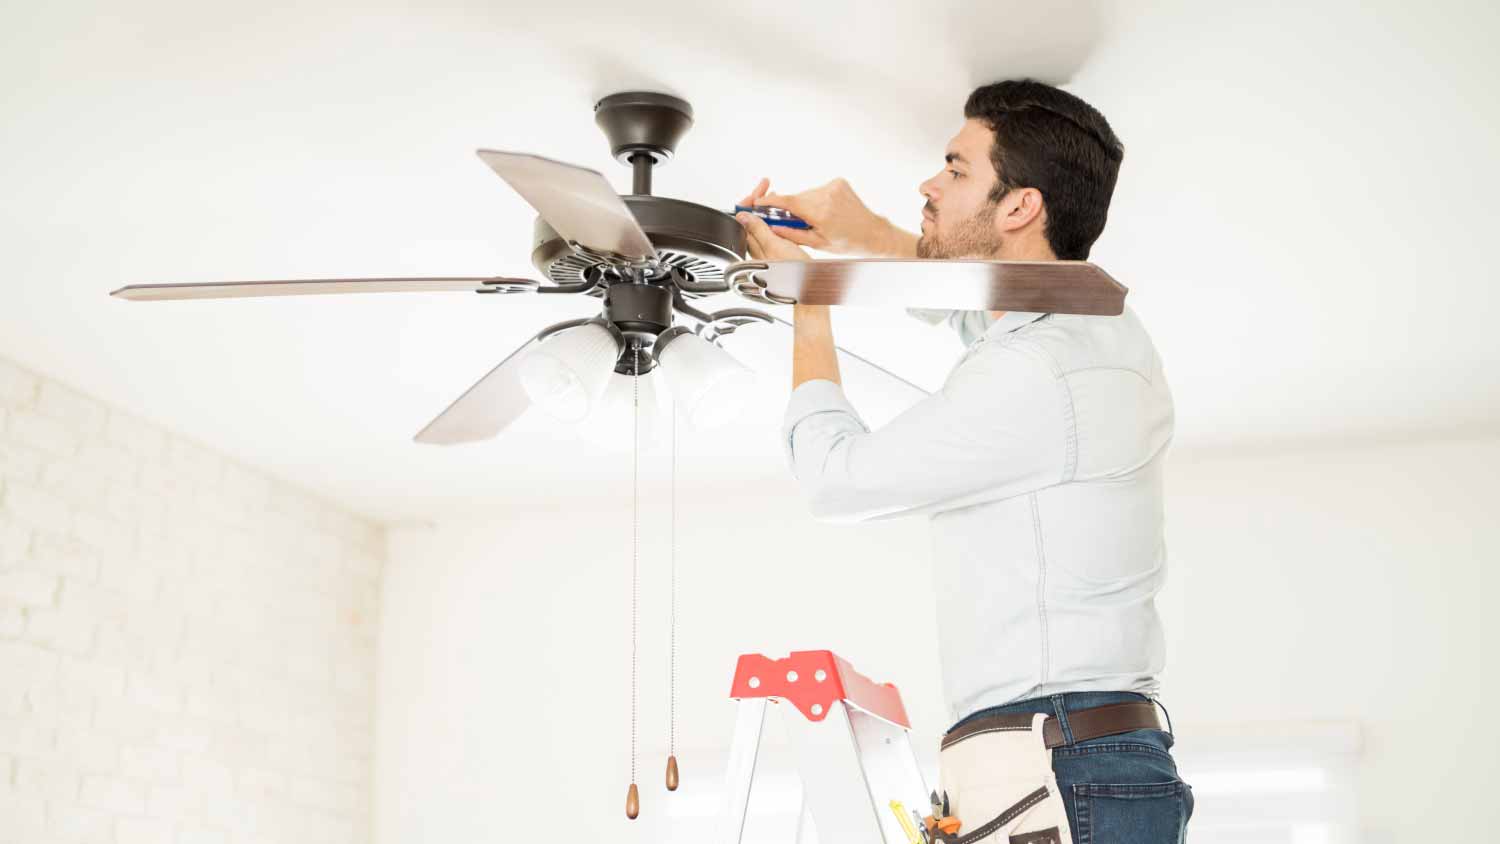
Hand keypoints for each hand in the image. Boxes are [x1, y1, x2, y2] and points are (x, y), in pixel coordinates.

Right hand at [738, 177, 896, 254]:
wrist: (872, 233)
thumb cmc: (847, 242)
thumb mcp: (817, 243)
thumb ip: (792, 233)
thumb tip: (771, 228)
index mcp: (820, 213)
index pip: (788, 202)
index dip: (770, 201)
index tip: (758, 202)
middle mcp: (827, 196)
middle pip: (796, 198)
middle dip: (791, 208)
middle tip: (796, 221)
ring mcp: (834, 187)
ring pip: (806, 194)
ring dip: (805, 204)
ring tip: (817, 218)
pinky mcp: (839, 182)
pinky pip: (818, 190)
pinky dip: (817, 199)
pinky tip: (827, 210)